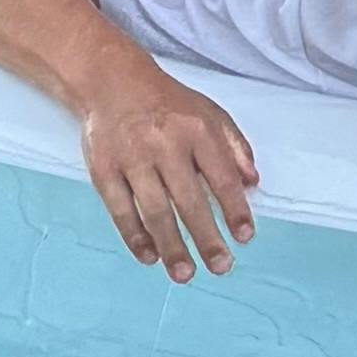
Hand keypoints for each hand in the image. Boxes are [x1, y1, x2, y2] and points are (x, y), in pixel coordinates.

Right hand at [78, 66, 258, 282]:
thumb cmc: (167, 103)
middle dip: (206, 238)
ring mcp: (132, 158)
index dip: (235, 210)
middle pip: (189, 200)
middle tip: (221, 266)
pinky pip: (121, 210)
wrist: (112, 82)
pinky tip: (149, 255)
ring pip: (154, 211)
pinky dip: (135, 236)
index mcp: (197, 130)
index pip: (222, 177)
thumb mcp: (210, 113)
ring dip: (171, 246)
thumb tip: (253, 184)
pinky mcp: (103, 170)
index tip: (245, 236)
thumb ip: (236, 148)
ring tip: (185, 273)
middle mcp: (165, 144)